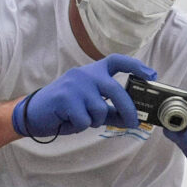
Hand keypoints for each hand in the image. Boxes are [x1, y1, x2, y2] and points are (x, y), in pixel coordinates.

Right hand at [12, 55, 154, 137]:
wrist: (35, 114)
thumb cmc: (66, 110)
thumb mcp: (91, 108)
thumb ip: (112, 111)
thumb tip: (135, 119)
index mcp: (92, 72)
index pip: (117, 61)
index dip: (136, 66)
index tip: (151, 75)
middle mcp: (85, 74)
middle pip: (116, 90)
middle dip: (128, 109)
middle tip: (134, 122)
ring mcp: (75, 84)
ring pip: (100, 109)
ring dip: (95, 120)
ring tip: (81, 118)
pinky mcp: (65, 98)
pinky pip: (86, 119)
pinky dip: (81, 125)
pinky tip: (69, 119)